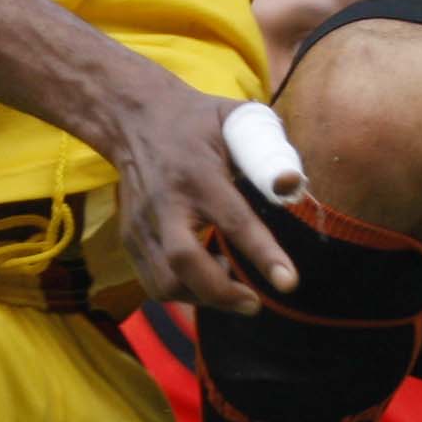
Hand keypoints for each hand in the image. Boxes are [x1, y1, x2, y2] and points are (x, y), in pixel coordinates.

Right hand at [102, 73, 300, 311]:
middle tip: (253, 303)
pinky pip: (153, 283)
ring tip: (230, 284)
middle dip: (221, 294)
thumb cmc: (197, 122)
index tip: (288, 282)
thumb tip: (292, 184)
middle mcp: (166, 204)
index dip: (262, 254)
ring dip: (202, 297)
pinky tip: (203, 278)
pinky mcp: (129, 239)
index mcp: (199, 175)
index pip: (234, 220)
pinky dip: (182, 292)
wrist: (133, 118)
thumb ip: (267, 150)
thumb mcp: (236, 120)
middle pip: (184, 263)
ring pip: (165, 283)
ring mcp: (141, 225)